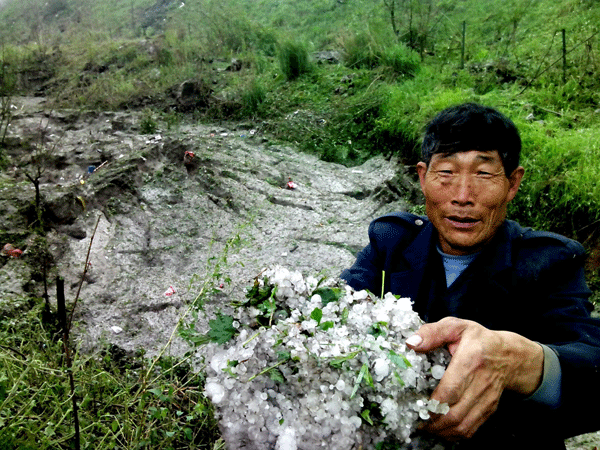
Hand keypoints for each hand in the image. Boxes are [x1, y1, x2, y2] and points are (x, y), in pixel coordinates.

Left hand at [406, 317, 543, 439]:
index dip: (432, 403)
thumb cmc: (478, 339)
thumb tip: (411, 343)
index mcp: (470, 360)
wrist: (509, 355)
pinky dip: (454, 434)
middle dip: (433, 422)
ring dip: (441, 431)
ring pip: (463, 426)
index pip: (450, 390)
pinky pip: (471, 430)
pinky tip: (441, 429)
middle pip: (455, 414)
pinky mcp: (489, 409)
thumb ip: (432, 332)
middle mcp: (480, 383)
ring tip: (426, 427)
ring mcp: (486, 399)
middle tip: (416, 420)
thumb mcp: (456, 326)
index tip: (417, 406)